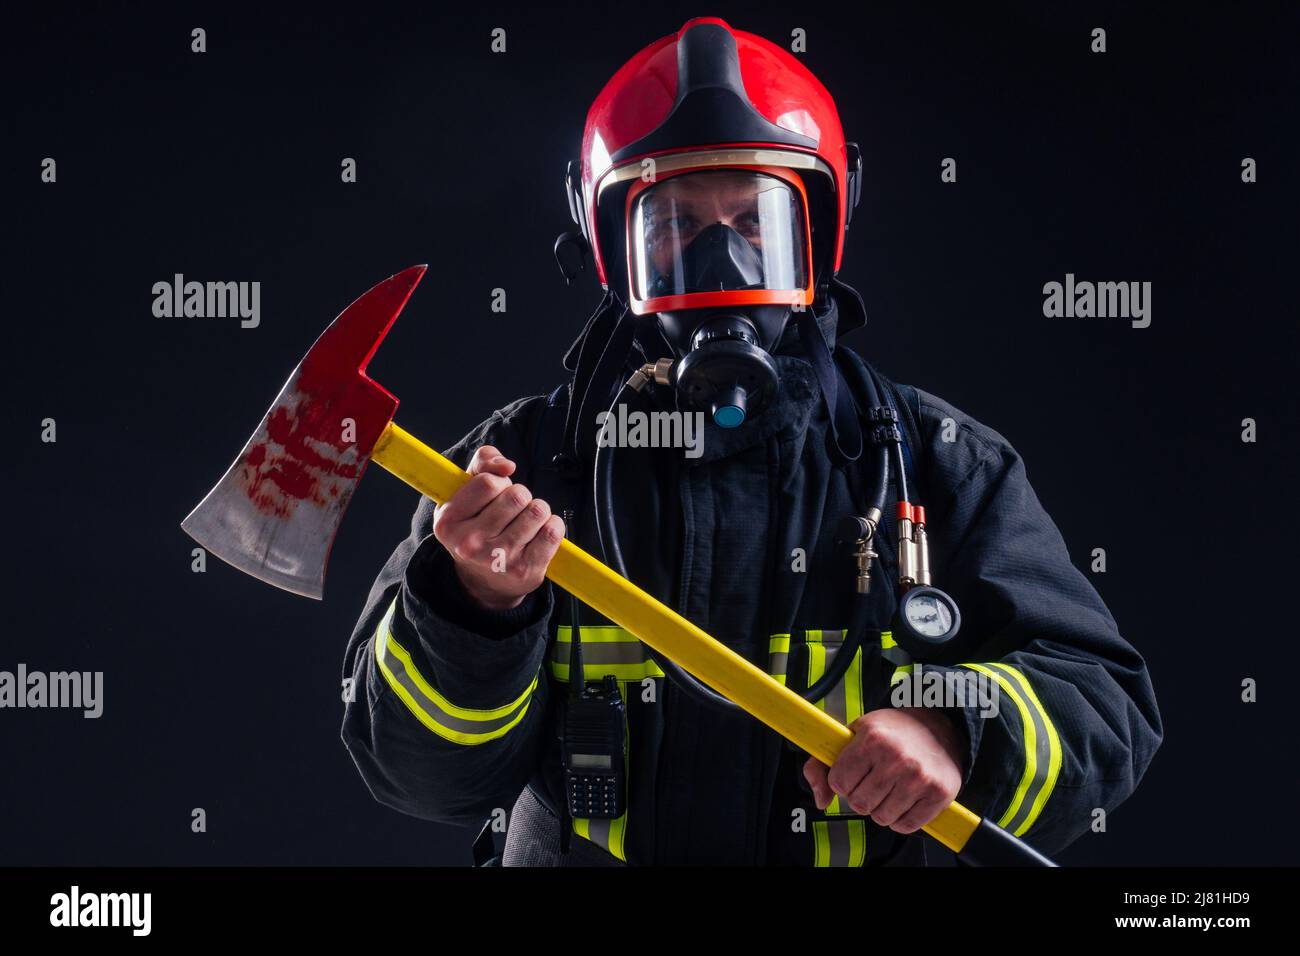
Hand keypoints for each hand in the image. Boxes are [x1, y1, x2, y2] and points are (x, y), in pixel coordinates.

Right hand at [432, 445, 565, 610]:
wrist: (483, 582)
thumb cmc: (476, 527)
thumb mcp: (465, 493)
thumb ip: (482, 463)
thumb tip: (507, 465)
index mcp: (449, 522)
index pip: (488, 482)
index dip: (499, 481)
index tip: (496, 492)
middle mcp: (470, 543)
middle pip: (516, 495)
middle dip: (520, 494)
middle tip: (512, 508)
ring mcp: (499, 559)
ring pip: (537, 510)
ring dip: (537, 510)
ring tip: (526, 520)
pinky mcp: (525, 570)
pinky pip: (553, 531)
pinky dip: (553, 525)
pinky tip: (540, 532)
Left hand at [803, 708, 964, 834]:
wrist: (937, 726)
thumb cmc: (891, 732)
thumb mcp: (852, 734)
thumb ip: (822, 765)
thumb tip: (821, 801)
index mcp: (872, 738)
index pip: (838, 782)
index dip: (842, 780)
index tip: (853, 773)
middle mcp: (896, 757)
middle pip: (859, 804)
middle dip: (861, 796)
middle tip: (873, 780)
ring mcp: (919, 777)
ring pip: (881, 817)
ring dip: (881, 808)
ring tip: (890, 788)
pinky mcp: (938, 793)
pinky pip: (906, 825)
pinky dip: (901, 819)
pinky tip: (904, 799)